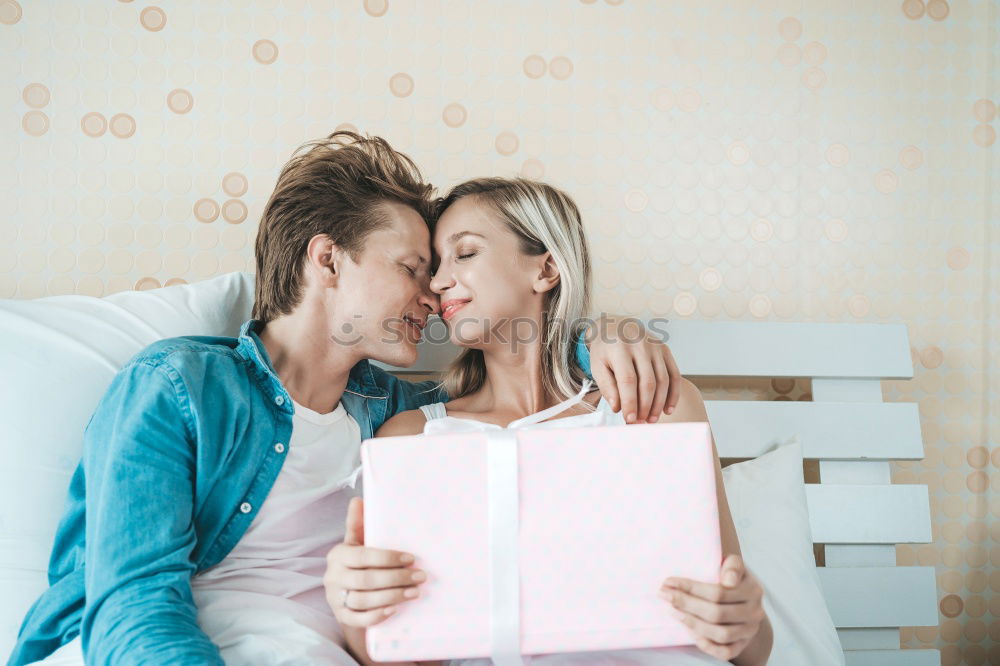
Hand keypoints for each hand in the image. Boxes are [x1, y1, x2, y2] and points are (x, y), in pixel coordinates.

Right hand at [323, 496, 427, 627]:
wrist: (344, 592)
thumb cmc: (356, 562)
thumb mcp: (356, 543)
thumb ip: (359, 524)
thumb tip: (359, 500)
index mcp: (338, 555)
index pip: (363, 556)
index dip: (388, 558)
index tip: (411, 558)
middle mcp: (333, 577)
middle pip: (366, 580)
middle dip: (396, 578)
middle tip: (420, 576)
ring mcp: (336, 599)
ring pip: (364, 600)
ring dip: (392, 596)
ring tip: (415, 592)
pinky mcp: (342, 617)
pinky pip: (359, 619)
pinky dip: (377, 615)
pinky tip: (396, 608)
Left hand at [586, 315, 680, 423]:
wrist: (615, 326)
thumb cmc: (604, 350)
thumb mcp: (597, 366)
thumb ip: (607, 386)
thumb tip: (618, 408)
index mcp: (619, 348)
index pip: (628, 380)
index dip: (630, 402)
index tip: (629, 419)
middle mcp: (640, 345)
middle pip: (648, 382)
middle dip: (645, 406)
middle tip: (640, 423)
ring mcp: (655, 346)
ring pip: (663, 380)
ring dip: (659, 404)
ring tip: (651, 420)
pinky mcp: (665, 349)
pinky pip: (674, 374)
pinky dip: (673, 394)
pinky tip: (668, 409)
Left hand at [658, 554, 765, 661]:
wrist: (747, 601)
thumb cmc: (732, 578)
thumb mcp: (734, 564)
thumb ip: (732, 566)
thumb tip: (728, 580)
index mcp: (753, 590)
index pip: (718, 592)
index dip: (691, 588)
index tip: (669, 582)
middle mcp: (754, 612)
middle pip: (716, 613)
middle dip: (686, 604)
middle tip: (665, 596)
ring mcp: (749, 631)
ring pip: (720, 634)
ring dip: (692, 623)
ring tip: (673, 611)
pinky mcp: (742, 645)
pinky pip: (725, 652)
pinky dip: (706, 645)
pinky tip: (690, 632)